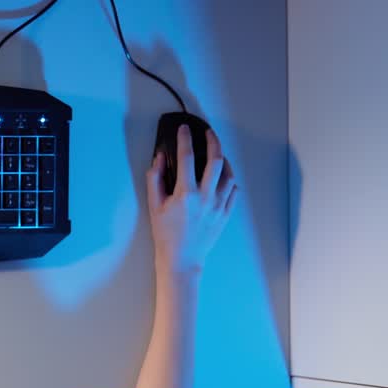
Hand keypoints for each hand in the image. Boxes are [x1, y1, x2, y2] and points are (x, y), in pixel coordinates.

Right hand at [146, 125, 236, 273]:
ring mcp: (218, 205)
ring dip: (224, 160)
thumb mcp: (154, 206)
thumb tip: (160, 158)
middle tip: (208, 133)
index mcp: (186, 194)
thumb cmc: (165, 234)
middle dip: (213, 141)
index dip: (185, 139)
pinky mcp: (225, 213)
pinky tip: (223, 176)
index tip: (184, 129)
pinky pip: (233, 190)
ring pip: (229, 174)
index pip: (187, 157)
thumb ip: (155, 179)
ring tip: (217, 153)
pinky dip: (229, 180)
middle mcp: (205, 197)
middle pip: (216, 160)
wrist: (182, 259)